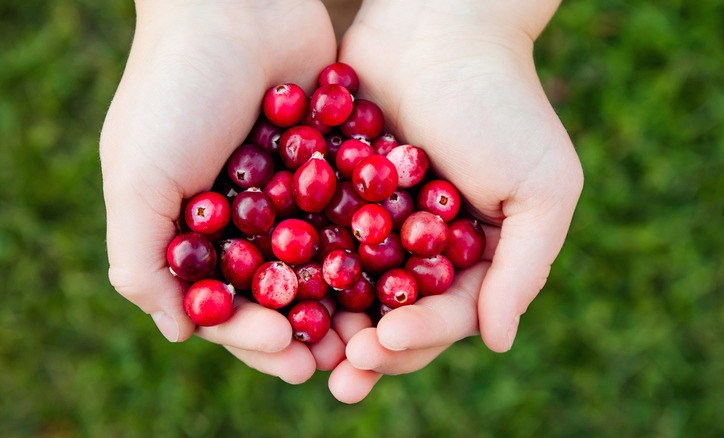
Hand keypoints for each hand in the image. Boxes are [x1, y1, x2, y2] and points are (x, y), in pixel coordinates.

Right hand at [100, 0, 341, 383]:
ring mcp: (286, 195)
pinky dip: (368, 246)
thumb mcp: (137, 176)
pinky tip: (395, 273)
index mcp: (189, 230)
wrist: (236, 3)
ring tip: (372, 332)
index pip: (221, 302)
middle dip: (304, 327)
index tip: (284, 350)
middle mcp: (239, 219)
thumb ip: (141, 259)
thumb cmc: (175, 89)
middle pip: (275, 292)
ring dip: (343, 301)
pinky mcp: (329, 167)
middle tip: (337, 359)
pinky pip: (350, 217)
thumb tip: (179, 332)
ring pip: (319, 264)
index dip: (250, 334)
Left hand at [327, 0, 583, 401]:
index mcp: (472, 255)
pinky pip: (311, 238)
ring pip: (345, 286)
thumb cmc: (503, 102)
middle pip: (390, 311)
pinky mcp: (332, 192)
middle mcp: (420, 246)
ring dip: (325, 322)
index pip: (445, 313)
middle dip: (367, 346)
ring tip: (298, 348)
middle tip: (338, 372)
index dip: (415, 336)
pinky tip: (270, 288)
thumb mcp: (542, 186)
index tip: (382, 343)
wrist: (440, 23)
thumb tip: (498, 342)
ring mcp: (373, 221)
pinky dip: (294, 267)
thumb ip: (524, 267)